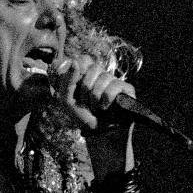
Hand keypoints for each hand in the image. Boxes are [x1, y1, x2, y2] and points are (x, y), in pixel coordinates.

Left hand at [50, 55, 135, 177]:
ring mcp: (114, 81)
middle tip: (86, 101)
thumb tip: (75, 62)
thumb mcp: (66, 100)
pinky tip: (105, 108)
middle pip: (93, 66)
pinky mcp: (127, 89)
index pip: (83, 59)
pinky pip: (114, 87)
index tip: (74, 87)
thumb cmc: (82, 116)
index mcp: (86, 74)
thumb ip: (66, 81)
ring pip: (103, 77)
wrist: (98, 133)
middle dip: (85, 88)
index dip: (77, 71)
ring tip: (96, 107)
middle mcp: (101, 75)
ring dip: (95, 97)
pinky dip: (106, 100)